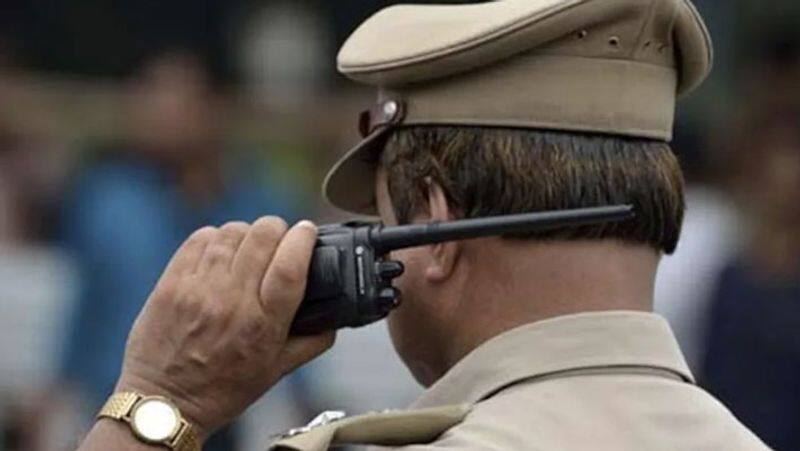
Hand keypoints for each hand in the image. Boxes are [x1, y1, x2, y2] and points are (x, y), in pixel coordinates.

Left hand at [115, 218, 333, 439]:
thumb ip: (311, 342)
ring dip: (247, 233)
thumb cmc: (222, 390)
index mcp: (263, 325)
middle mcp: (232, 302)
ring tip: (249, 246)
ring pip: (232, 232)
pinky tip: (221, 251)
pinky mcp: (172, 283)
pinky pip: (200, 239)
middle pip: (263, 236)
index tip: (308, 231)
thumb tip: (334, 319)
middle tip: (279, 238)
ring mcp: (198, 289)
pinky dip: (216, 238)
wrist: (164, 403)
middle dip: (278, 229)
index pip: (291, 264)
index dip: (303, 238)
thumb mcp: (276, 372)